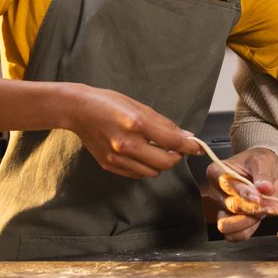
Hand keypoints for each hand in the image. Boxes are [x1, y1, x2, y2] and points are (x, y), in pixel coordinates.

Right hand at [66, 85, 201, 178]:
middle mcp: (128, 144)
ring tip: (153, 149)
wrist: (79, 111)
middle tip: (174, 149)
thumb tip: (184, 136)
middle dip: (175, 157)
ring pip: (152, 172)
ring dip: (159, 163)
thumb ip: (163, 123)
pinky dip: (144, 166)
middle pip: (166, 163)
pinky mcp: (110, 165)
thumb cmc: (109, 103)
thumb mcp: (139, 106)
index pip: (173, 141)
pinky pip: (137, 174)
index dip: (190, 146)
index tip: (198, 148)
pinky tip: (139, 153)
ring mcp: (118, 158)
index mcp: (137, 124)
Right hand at [205, 148, 277, 241]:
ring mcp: (222, 209)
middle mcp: (216, 192)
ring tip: (267, 211)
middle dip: (253, 208)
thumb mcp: (263, 161)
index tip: (259, 196)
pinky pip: (236, 235)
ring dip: (250, 221)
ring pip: (229, 225)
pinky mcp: (230, 222)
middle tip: (272, 205)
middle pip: (230, 207)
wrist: (267, 174)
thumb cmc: (260, 163)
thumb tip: (265, 188)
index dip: (243, 193)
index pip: (225, 185)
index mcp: (217, 172)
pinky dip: (250, 229)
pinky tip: (261, 218)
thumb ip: (263, 174)